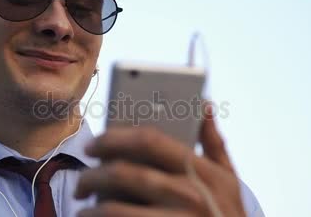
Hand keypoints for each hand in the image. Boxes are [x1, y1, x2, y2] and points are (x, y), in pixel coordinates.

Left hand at [75, 105, 247, 216]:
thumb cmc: (226, 215)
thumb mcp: (228, 181)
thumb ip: (213, 143)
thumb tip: (204, 104)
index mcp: (202, 172)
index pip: (149, 140)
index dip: (114, 137)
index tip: (94, 143)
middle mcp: (189, 196)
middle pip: (125, 174)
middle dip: (94, 174)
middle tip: (82, 180)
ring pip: (114, 208)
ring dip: (91, 206)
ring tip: (84, 205)